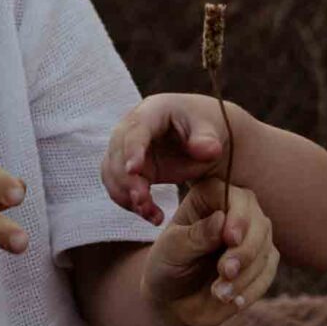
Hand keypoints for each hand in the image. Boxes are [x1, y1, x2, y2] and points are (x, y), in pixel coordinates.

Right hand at [104, 93, 238, 223]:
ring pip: (113, 173)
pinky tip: (151, 215)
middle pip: (118, 153)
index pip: (136, 129)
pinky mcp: (130, 170)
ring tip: (150, 214)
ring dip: (126, 195)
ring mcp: (127, 149)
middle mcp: (133, 128)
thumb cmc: (210, 130)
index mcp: (153, 110)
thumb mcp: (213, 131)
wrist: (207, 140)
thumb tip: (205, 149)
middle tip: (142, 201)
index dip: (132, 149)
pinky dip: (130, 203)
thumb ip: (208, 140)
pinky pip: (119, 187)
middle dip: (127, 179)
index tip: (134, 171)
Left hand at [145, 177, 278, 325]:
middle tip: (226, 272)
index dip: (238, 215)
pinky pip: (268, 271)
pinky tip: (234, 300)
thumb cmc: (167, 267)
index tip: (230, 238)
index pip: (235, 195)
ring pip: (266, 248)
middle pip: (258, 221)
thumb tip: (221, 219)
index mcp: (209, 198)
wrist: (174, 301)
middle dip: (245, 250)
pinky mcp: (261, 261)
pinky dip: (252, 288)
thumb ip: (194, 236)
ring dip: (246, 275)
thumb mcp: (171, 251)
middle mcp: (236, 212)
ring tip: (219, 293)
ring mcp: (252, 236)